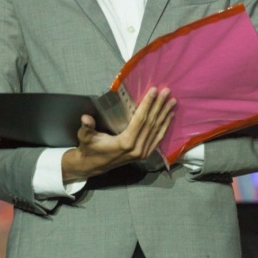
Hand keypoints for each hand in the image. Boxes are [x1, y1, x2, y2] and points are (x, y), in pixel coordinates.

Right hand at [61, 87, 175, 181]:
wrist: (93, 166)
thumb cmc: (89, 148)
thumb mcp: (85, 137)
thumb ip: (86, 127)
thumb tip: (85, 118)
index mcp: (125, 142)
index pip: (140, 120)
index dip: (147, 104)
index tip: (154, 91)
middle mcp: (137, 148)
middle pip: (151, 123)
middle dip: (159, 106)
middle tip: (167, 91)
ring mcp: (142, 152)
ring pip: (157, 130)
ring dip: (165, 114)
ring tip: (172, 101)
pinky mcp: (144, 154)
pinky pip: (157, 138)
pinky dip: (164, 126)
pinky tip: (169, 116)